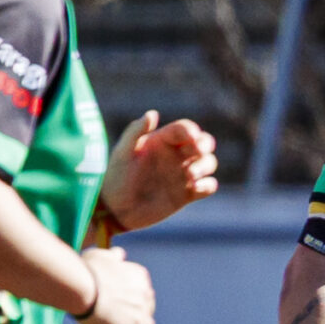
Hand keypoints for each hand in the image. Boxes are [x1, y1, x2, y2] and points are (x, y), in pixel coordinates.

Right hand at [74, 246, 155, 323]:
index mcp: (140, 277)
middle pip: (145, 313)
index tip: (106, 302)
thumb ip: (112, 258)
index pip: (141, 294)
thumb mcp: (99, 256)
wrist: (80, 286)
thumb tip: (119, 254)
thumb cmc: (84, 271)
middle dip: (128, 318)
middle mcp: (146, 295)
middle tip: (103, 317)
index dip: (124, 302)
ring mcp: (142, 315)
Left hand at [98, 111, 218, 234]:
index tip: (191, 138)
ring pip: (208, 163)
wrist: (116, 210)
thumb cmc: (116, 177)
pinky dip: (207, 185)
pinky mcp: (187, 194)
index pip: (184, 129)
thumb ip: (135, 131)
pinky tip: (194, 188)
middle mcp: (175, 155)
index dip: (191, 130)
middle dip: (205, 144)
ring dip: (205, 165)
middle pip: (203, 143)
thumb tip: (153, 113)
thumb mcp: (123, 152)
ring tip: (190, 175)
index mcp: (161, 141)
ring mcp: (182, 174)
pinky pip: (208, 186)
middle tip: (198, 152)